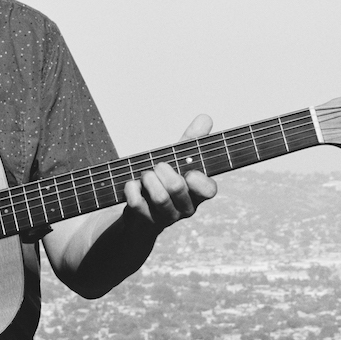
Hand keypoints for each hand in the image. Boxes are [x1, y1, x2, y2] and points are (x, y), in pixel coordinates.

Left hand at [122, 114, 217, 235]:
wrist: (140, 213)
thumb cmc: (163, 181)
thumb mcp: (178, 159)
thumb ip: (191, 140)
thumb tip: (205, 118)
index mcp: (197, 193)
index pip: (209, 190)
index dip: (198, 180)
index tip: (188, 171)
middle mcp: (185, 208)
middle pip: (177, 188)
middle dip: (163, 170)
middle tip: (157, 165)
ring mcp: (165, 217)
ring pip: (160, 198)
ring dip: (148, 179)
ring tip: (145, 174)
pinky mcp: (145, 222)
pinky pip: (136, 203)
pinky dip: (131, 189)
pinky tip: (132, 184)